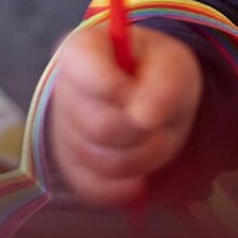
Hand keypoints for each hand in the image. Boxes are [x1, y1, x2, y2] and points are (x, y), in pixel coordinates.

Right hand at [48, 23, 200, 205]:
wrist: (156, 99)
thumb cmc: (161, 73)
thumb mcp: (173, 65)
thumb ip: (164, 84)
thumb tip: (144, 118)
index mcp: (83, 50)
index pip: (82, 69)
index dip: (115, 87)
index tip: (139, 92)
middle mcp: (64, 90)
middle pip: (98, 125)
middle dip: (141, 129)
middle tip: (160, 120)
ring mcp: (63, 132)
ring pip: (100, 160)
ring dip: (142, 156)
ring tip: (156, 137)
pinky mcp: (71, 166)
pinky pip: (92, 188)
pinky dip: (124, 186)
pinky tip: (142, 175)